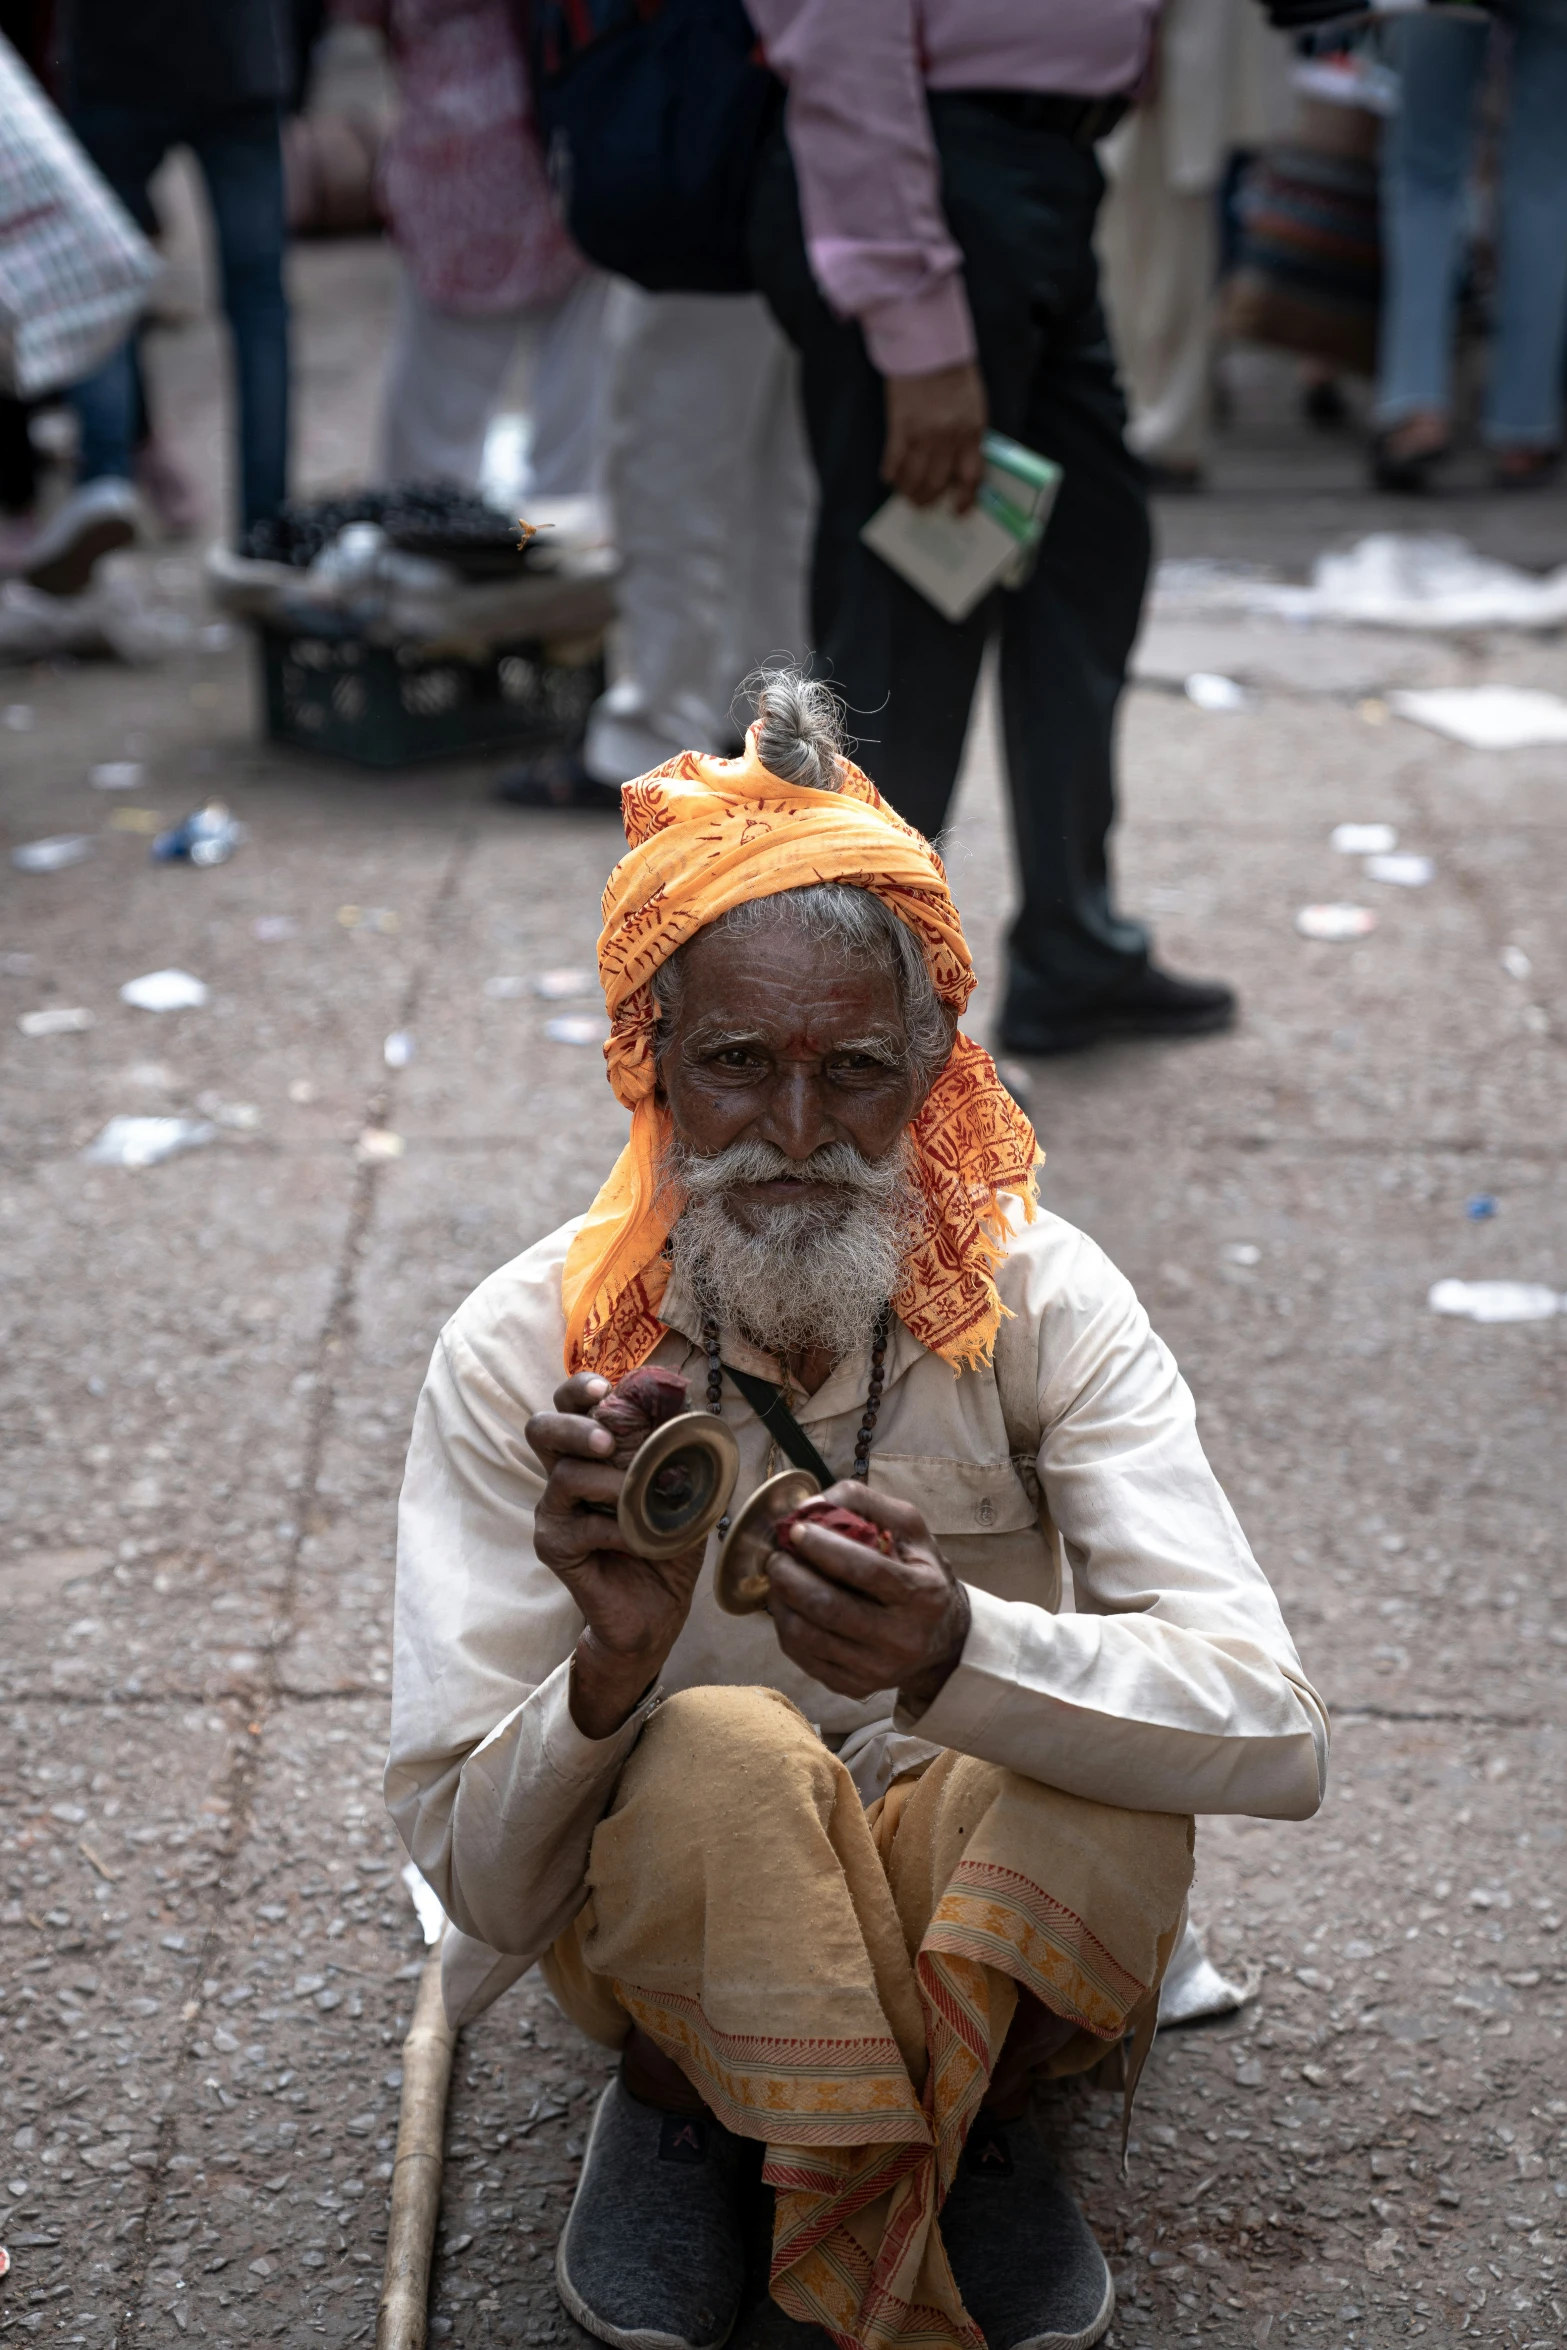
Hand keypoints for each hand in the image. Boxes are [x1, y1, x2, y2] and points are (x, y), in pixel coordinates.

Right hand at [527, 1372, 706, 1738]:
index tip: (603, 1388)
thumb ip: (676, 1448)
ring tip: (645, 1501)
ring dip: (612, 1485)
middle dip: (573, 1426)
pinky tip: (642, 1541)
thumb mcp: (682, 1488)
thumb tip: (683, 1403)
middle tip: (606, 1442)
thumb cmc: (668, 1542)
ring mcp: (554, 1511)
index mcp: (590, 1452)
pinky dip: (618, 1530)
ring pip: (565, 1476)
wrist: (659, 1609)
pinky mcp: (553, 1546)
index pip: (569, 1404)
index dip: (579, 1389)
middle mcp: (564, 1474)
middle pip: (541, 1428)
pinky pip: (581, 1526)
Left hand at [764, 1483, 970, 1712]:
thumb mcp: (910, 1529)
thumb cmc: (920, 1573)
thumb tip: (813, 1503)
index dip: (824, 1547)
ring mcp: (877, 1669)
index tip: (796, 1530)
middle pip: (829, 1607)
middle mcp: (902, 1638)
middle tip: (777, 1557)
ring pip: (808, 1636)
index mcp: (923, 1594)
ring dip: (780, 1601)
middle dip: (791, 1576)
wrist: (943, 1640)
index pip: (865, 1570)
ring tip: (778, 1579)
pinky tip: (788, 1606)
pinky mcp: (855, 1687)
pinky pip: (803, 1658)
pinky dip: (786, 1627)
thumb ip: (865, 1503)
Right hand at [882, 361, 987, 511]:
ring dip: (908, 491)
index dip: (965, 500)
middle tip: (922, 504)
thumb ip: (970, 435)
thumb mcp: (974, 406)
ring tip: (905, 495)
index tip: (958, 510)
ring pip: (914, 478)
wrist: (929, 346)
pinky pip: (893, 461)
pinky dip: (890, 473)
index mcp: (972, 432)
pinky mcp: (900, 427)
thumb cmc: (955, 375)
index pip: (971, 478)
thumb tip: (961, 465)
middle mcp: (948, 439)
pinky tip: (888, 477)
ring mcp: (923, 435)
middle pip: (938, 483)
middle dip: (929, 499)